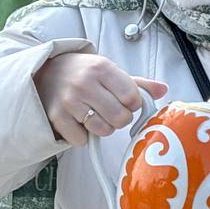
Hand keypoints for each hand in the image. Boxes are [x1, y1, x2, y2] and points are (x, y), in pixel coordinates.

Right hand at [33, 51, 166, 145]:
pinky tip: (79, 122)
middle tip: (111, 111)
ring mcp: (69, 101)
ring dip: (103, 128)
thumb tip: (164, 89)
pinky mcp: (56, 117)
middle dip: (120, 118)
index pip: (132, 97)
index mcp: (102, 68)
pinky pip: (81, 140)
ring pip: (103, 130)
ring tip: (95, 115)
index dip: (133, 104)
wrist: (45, 72)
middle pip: (120, 117)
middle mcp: (85, 83)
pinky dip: (83, 136)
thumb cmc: (84, 73)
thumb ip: (138, 83)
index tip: (126, 101)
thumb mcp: (110, 71)